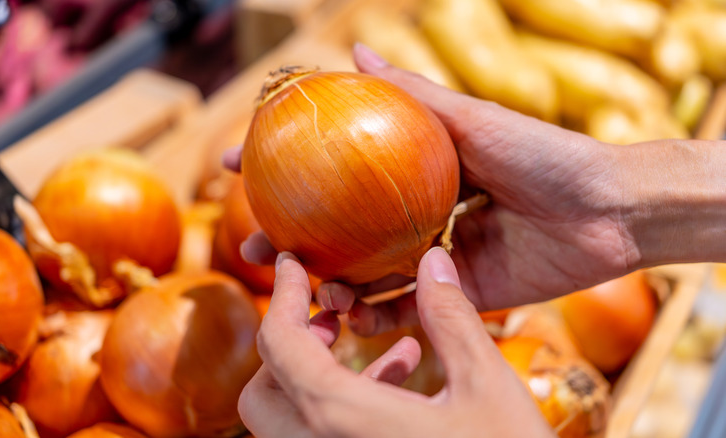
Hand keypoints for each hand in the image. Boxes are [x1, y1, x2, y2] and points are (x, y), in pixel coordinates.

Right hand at [226, 43, 637, 334]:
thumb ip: (416, 96)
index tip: (237, 163)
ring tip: (301, 289)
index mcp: (415, 172)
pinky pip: (406, 310)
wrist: (609, 211)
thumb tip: (357, 52)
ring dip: (326, 286)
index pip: (336, 169)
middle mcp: (416, 215)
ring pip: (364, 276)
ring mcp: (433, 257)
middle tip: (256, 242)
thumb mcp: (473, 120)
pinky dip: (374, 317)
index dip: (284, 166)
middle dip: (292, 240)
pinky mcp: (456, 295)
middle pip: (340, 231)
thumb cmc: (543, 154)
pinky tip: (346, 318)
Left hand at [238, 247, 553, 437]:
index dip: (281, 295)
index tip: (293, 263)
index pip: (278, 344)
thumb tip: (433, 260)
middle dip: (288, 344)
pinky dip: (345, 403)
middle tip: (331, 314)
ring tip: (375, 340)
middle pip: (263, 391)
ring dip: (318, 373)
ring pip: (289, 419)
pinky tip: (404, 374)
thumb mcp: (487, 386)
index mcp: (342, 418)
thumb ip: (452, 318)